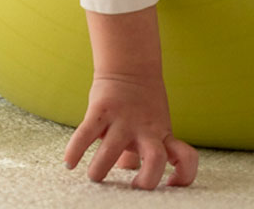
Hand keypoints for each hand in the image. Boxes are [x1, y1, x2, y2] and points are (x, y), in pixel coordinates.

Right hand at [65, 74, 198, 189]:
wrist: (130, 66)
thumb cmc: (141, 103)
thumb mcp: (150, 127)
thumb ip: (139, 150)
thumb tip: (125, 168)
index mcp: (162, 135)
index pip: (185, 158)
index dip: (184, 176)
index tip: (170, 183)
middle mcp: (146, 130)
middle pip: (156, 159)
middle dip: (145, 181)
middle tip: (132, 187)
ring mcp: (123, 120)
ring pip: (114, 149)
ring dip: (101, 168)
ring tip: (95, 175)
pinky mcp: (101, 110)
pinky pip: (85, 134)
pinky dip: (75, 150)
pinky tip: (69, 164)